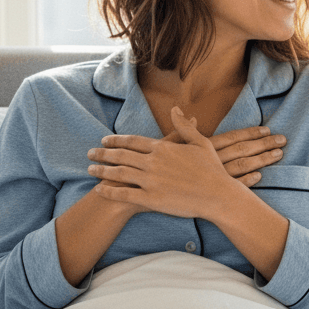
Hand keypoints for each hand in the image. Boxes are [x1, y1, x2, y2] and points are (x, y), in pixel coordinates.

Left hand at [87, 107, 242, 218]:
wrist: (219, 195)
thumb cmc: (212, 170)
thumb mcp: (201, 143)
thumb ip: (183, 126)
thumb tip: (175, 109)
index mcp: (163, 148)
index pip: (132, 141)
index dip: (115, 140)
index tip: (104, 141)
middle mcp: (153, 163)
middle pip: (120, 156)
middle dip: (102, 154)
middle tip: (89, 154)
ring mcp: (150, 181)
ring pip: (118, 173)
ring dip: (101, 171)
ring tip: (90, 170)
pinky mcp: (151, 199)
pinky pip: (124, 194)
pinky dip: (109, 191)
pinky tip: (99, 190)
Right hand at [162, 124, 286, 182]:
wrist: (138, 194)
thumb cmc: (150, 168)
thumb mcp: (164, 147)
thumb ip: (182, 133)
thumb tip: (195, 117)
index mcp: (201, 148)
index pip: (231, 137)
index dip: (250, 133)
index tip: (268, 129)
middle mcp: (209, 162)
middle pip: (242, 151)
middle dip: (264, 145)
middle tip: (283, 140)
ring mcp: (210, 178)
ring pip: (242, 168)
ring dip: (261, 161)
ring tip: (278, 155)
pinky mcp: (207, 194)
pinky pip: (232, 187)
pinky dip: (247, 181)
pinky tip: (260, 176)